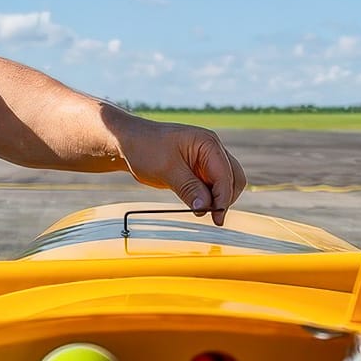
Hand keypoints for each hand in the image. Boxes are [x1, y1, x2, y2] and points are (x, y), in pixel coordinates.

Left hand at [111, 114, 247, 225]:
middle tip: (211, 216)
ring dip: (217, 199)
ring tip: (199, 210)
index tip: (217, 217)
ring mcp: (205, 160)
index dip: (223, 198)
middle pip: (233, 178)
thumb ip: (189, 188)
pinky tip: (196, 205)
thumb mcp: (167, 169)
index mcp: (208, 143)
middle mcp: (211, 150)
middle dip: (225, 198)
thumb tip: (206, 208)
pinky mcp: (197, 170)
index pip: (225, 174)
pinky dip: (208, 197)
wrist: (127, 142)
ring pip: (224, 184)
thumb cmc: (145, 147)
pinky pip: (210, 186)